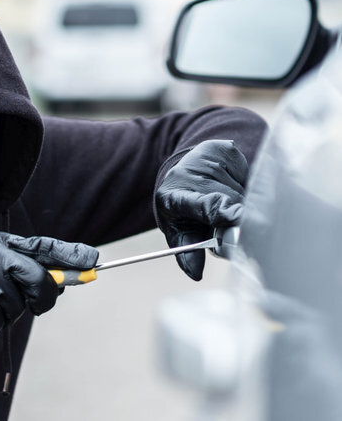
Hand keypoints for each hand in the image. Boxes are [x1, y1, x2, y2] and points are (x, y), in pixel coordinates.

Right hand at [0, 232, 97, 375]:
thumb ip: (28, 274)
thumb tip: (63, 282)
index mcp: (1, 243)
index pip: (43, 246)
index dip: (70, 253)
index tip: (92, 260)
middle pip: (39, 278)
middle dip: (44, 297)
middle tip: (39, 305)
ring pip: (20, 304)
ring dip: (8, 313)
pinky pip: (1, 321)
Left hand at [155, 139, 247, 279]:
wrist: (185, 170)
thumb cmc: (182, 207)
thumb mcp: (178, 229)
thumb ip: (188, 250)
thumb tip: (195, 273)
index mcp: (172, 198)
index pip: (200, 205)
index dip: (219, 210)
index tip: (239, 217)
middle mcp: (189, 175)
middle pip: (230, 202)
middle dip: (240, 220)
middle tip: (240, 231)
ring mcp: (208, 160)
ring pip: (244, 190)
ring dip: (246, 206)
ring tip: (230, 209)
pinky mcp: (227, 150)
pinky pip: (250, 175)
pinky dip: (248, 188)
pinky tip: (234, 188)